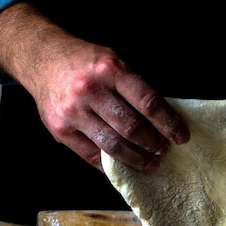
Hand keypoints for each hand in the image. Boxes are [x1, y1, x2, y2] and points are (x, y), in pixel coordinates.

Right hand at [0, 4, 189, 171]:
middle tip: (165, 151)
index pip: (148, 103)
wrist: (43, 59)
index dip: (169, 123)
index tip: (181, 136)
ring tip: (151, 163)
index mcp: (111, 70)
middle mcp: (90, 91)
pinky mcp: (61, 130)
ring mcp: (73, 113)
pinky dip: (112, 164)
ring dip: (137, 159)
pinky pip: (92, 155)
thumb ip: (135, 89)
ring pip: (113, 146)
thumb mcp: (114, 63)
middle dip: (154, 144)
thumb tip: (163, 121)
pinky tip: (125, 165)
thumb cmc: (86, 62)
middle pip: (131, 128)